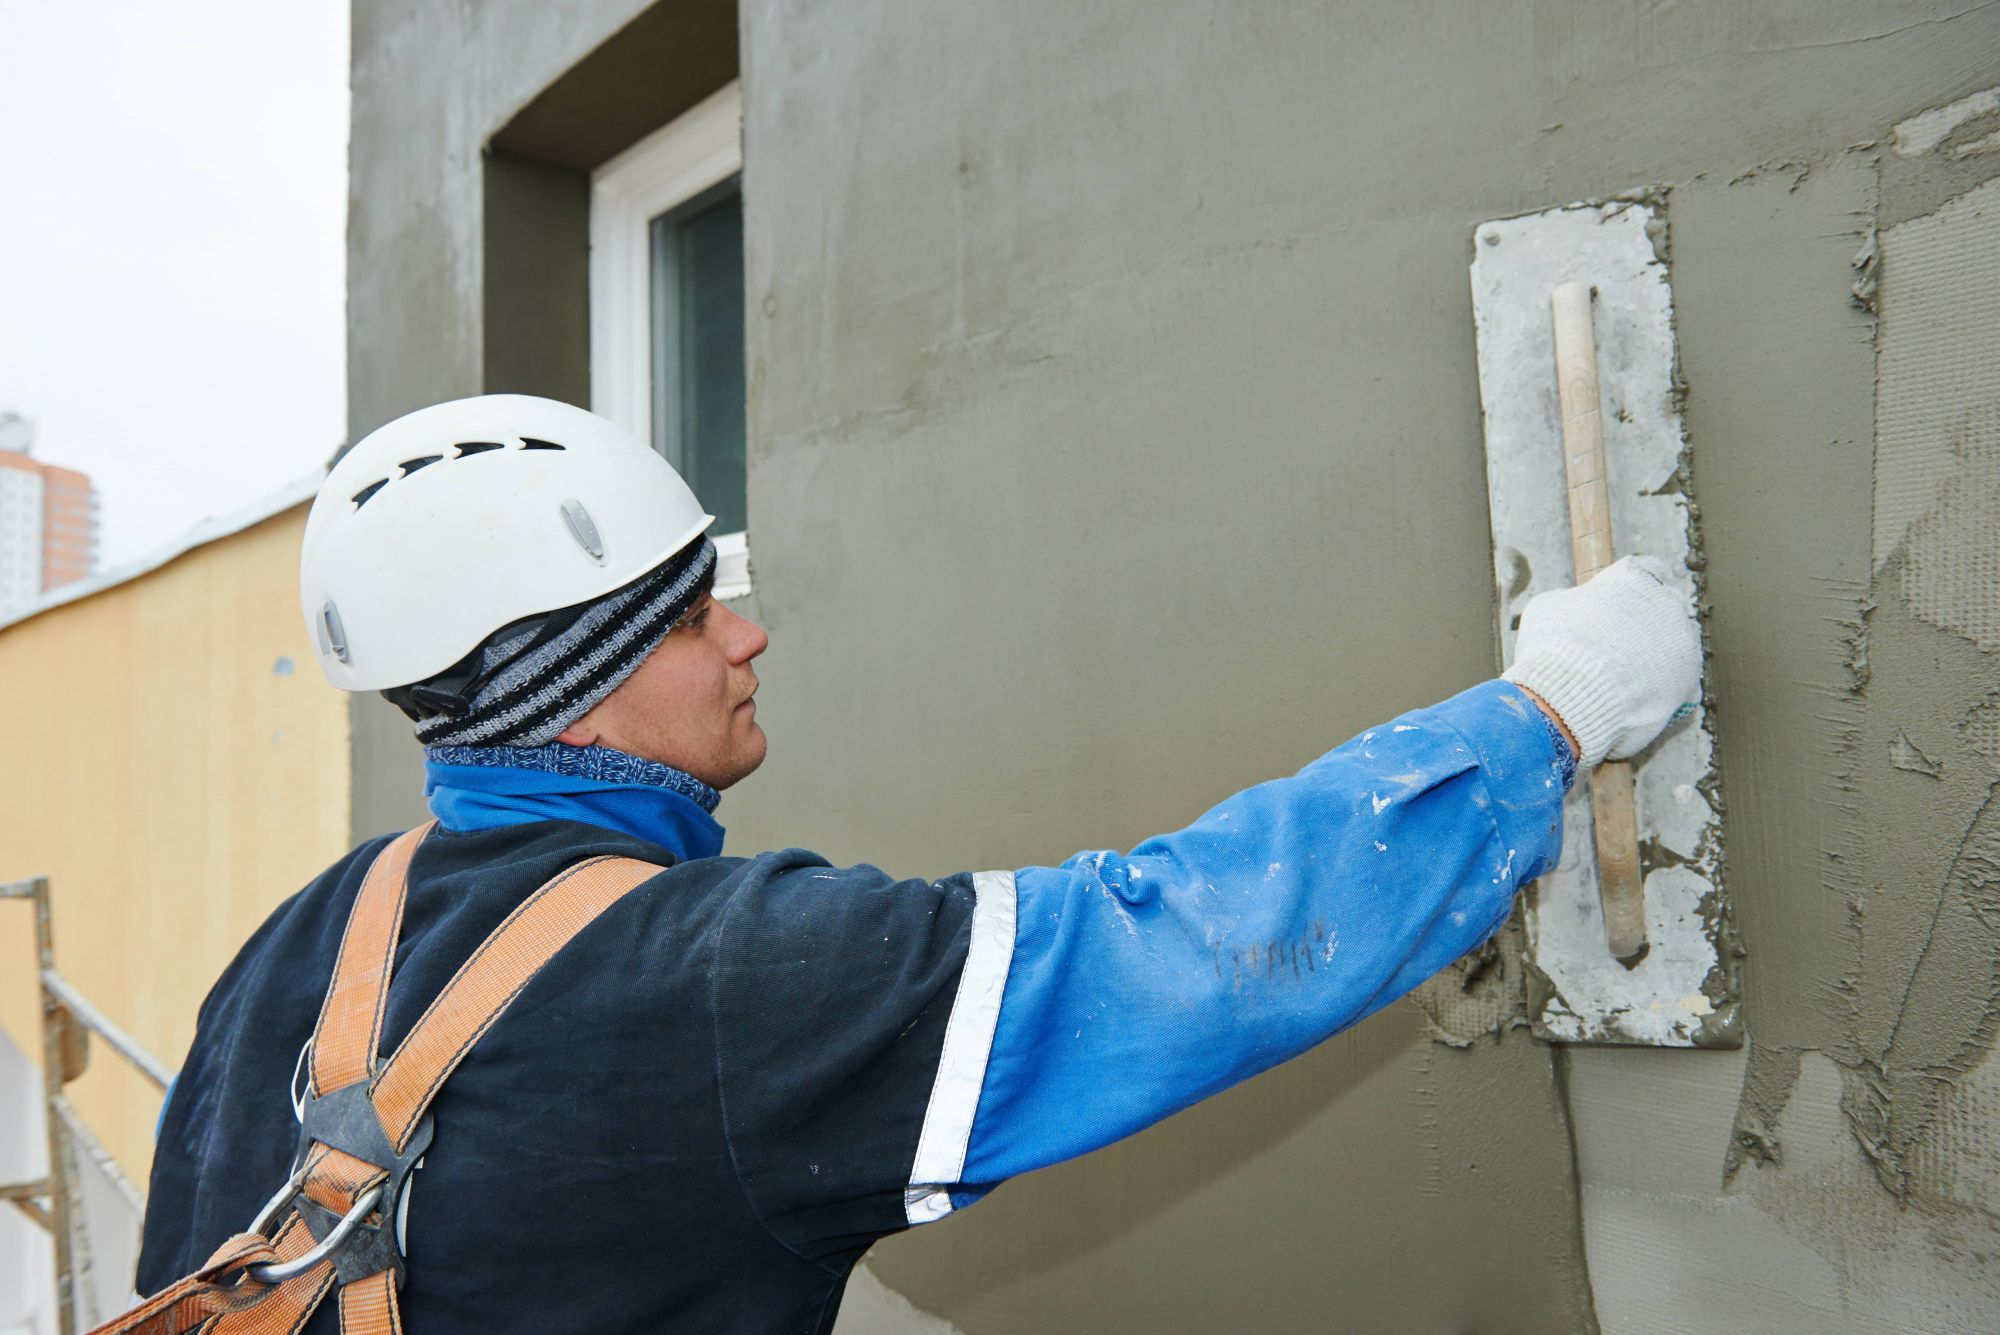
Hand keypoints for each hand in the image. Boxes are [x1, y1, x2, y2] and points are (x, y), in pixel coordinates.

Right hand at [1502, 555, 1700, 768]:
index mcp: (1633, 577)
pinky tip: (1636, 699)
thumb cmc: (1552, 647)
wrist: (1571, 694)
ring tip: (1623, 680)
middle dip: (1646, 624)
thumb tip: (1574, 608)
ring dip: (1656, 656)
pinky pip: (1679, 679)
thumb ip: (1572, 602)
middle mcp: (1666, 601)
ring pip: (1675, 643)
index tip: (1621, 604)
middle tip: (1618, 647)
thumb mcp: (1548, 608)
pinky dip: (1661, 688)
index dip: (1632, 590)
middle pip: (1664, 607)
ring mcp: (1683, 639)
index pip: (1647, 569)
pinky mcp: (1689, 676)